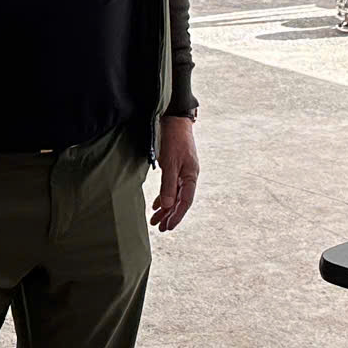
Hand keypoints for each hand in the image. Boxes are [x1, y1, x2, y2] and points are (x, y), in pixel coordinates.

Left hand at [152, 115, 199, 231]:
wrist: (173, 119)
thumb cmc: (173, 139)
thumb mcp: (170, 163)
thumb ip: (169, 185)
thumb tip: (168, 206)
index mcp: (191, 175)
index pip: (186, 201)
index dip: (177, 216)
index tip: (168, 227)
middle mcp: (189, 176)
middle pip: (181, 201)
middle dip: (171, 216)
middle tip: (161, 228)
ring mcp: (182, 171)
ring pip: (175, 195)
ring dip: (166, 208)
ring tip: (156, 220)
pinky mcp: (175, 167)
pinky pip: (171, 187)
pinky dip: (164, 197)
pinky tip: (157, 205)